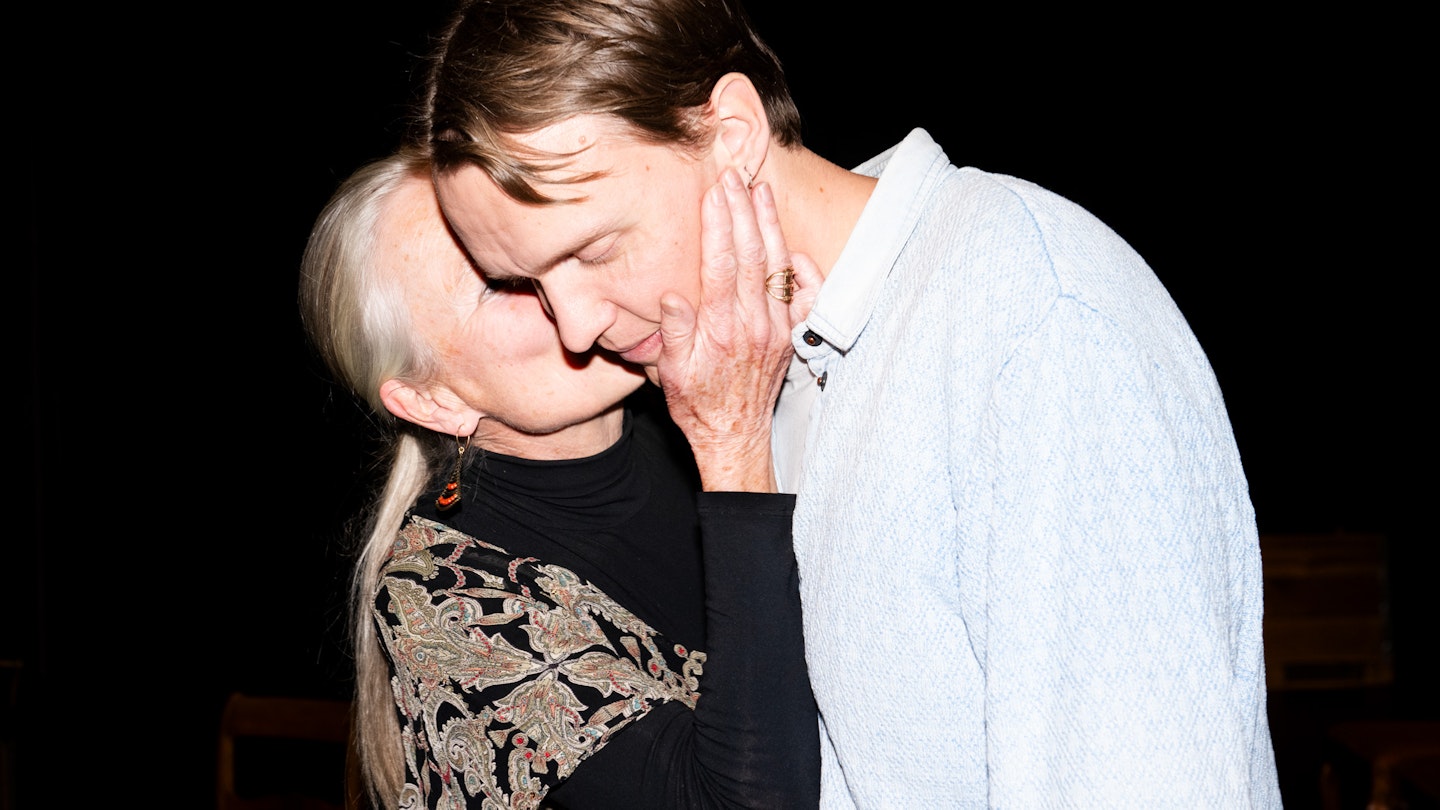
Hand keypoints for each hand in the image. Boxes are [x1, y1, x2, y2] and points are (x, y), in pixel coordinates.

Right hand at [656, 169, 818, 491]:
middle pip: (752, 255)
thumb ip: (674, 333)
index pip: (722, 263)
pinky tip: (791, 245)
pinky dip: (802, 268)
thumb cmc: (696, 404)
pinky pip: (804, 296)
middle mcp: (754, 325)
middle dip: (743, 210)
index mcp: (721, 330)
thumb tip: (672, 296)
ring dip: (769, 226)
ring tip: (760, 191)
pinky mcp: (790, 336)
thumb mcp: (672, 374)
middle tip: (735, 176)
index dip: (719, 223)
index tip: (715, 191)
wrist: (734, 436)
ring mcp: (777, 329)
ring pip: (777, 267)